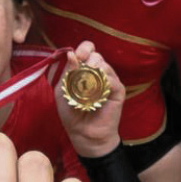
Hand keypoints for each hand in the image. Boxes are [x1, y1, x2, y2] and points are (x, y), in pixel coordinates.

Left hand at [55, 41, 125, 158]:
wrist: (83, 133)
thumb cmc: (71, 112)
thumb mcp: (63, 90)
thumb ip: (67, 72)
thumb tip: (71, 54)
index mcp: (83, 69)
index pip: (87, 50)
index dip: (84, 48)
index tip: (78, 55)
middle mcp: (97, 73)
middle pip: (96, 55)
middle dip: (89, 56)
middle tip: (84, 64)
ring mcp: (108, 81)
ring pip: (105, 65)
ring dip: (96, 68)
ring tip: (89, 78)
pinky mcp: (118, 92)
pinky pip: (114, 80)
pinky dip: (106, 80)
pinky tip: (99, 87)